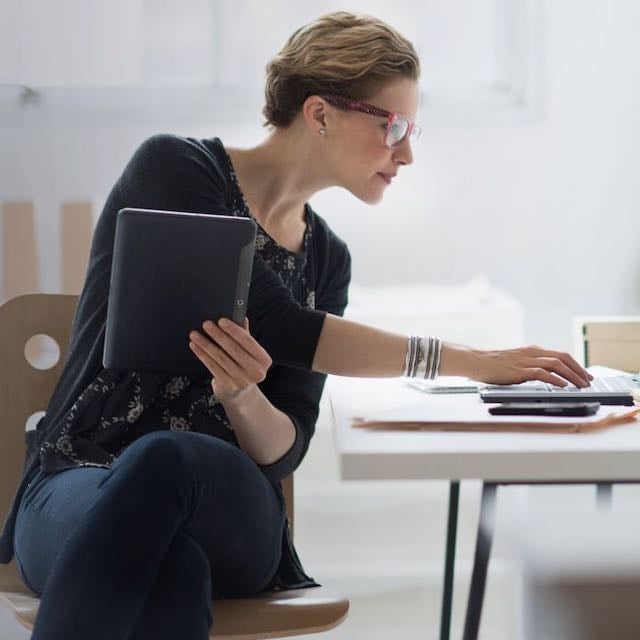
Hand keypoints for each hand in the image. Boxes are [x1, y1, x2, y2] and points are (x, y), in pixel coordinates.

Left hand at [189, 317, 271, 402]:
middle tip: (206, 324)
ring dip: (206, 344)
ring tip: (195, 334)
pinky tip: (195, 346)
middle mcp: (256, 372)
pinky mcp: (228, 386)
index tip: (221, 320)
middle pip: (234, 349)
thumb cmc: (244, 366)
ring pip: (220, 358)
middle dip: (218, 335)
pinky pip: (212, 367)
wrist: (240, 393)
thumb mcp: (248, 352)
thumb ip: (245, 335)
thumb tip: (241, 317)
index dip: (234, 330)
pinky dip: (202, 355)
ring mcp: (242, 380)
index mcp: (264, 360)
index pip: (248, 341)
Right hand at [461, 344, 592, 386]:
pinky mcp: (518, 370)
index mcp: (532, 350)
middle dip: (579, 370)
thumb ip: (529, 367)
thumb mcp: (515, 363)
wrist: (475, 361)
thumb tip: (544, 378)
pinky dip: (555, 379)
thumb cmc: (492, 365)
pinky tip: (562, 386)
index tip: (585, 375)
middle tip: (588, 381)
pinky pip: (541, 373)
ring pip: (556, 364)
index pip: (560, 355)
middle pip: (563, 357)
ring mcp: (525, 361)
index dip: (576, 365)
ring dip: (571, 375)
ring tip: (581, 386)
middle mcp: (531, 353)